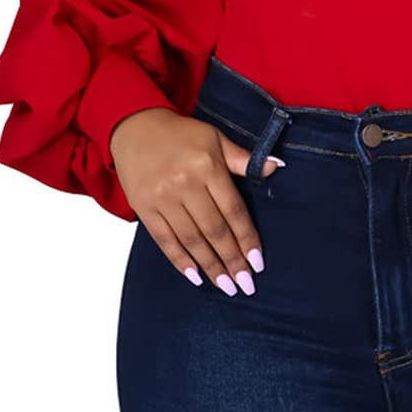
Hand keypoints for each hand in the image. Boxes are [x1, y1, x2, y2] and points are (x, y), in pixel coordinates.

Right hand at [110, 107, 281, 295]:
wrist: (135, 126)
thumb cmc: (181, 134)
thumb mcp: (215, 138)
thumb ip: (244, 158)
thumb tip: (277, 166)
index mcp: (208, 166)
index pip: (233, 211)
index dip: (247, 239)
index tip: (258, 263)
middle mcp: (185, 184)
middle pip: (214, 230)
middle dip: (232, 260)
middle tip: (246, 284)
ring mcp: (162, 197)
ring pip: (191, 239)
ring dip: (210, 266)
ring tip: (226, 286)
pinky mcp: (144, 207)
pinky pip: (164, 240)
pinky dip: (180, 260)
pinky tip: (195, 276)